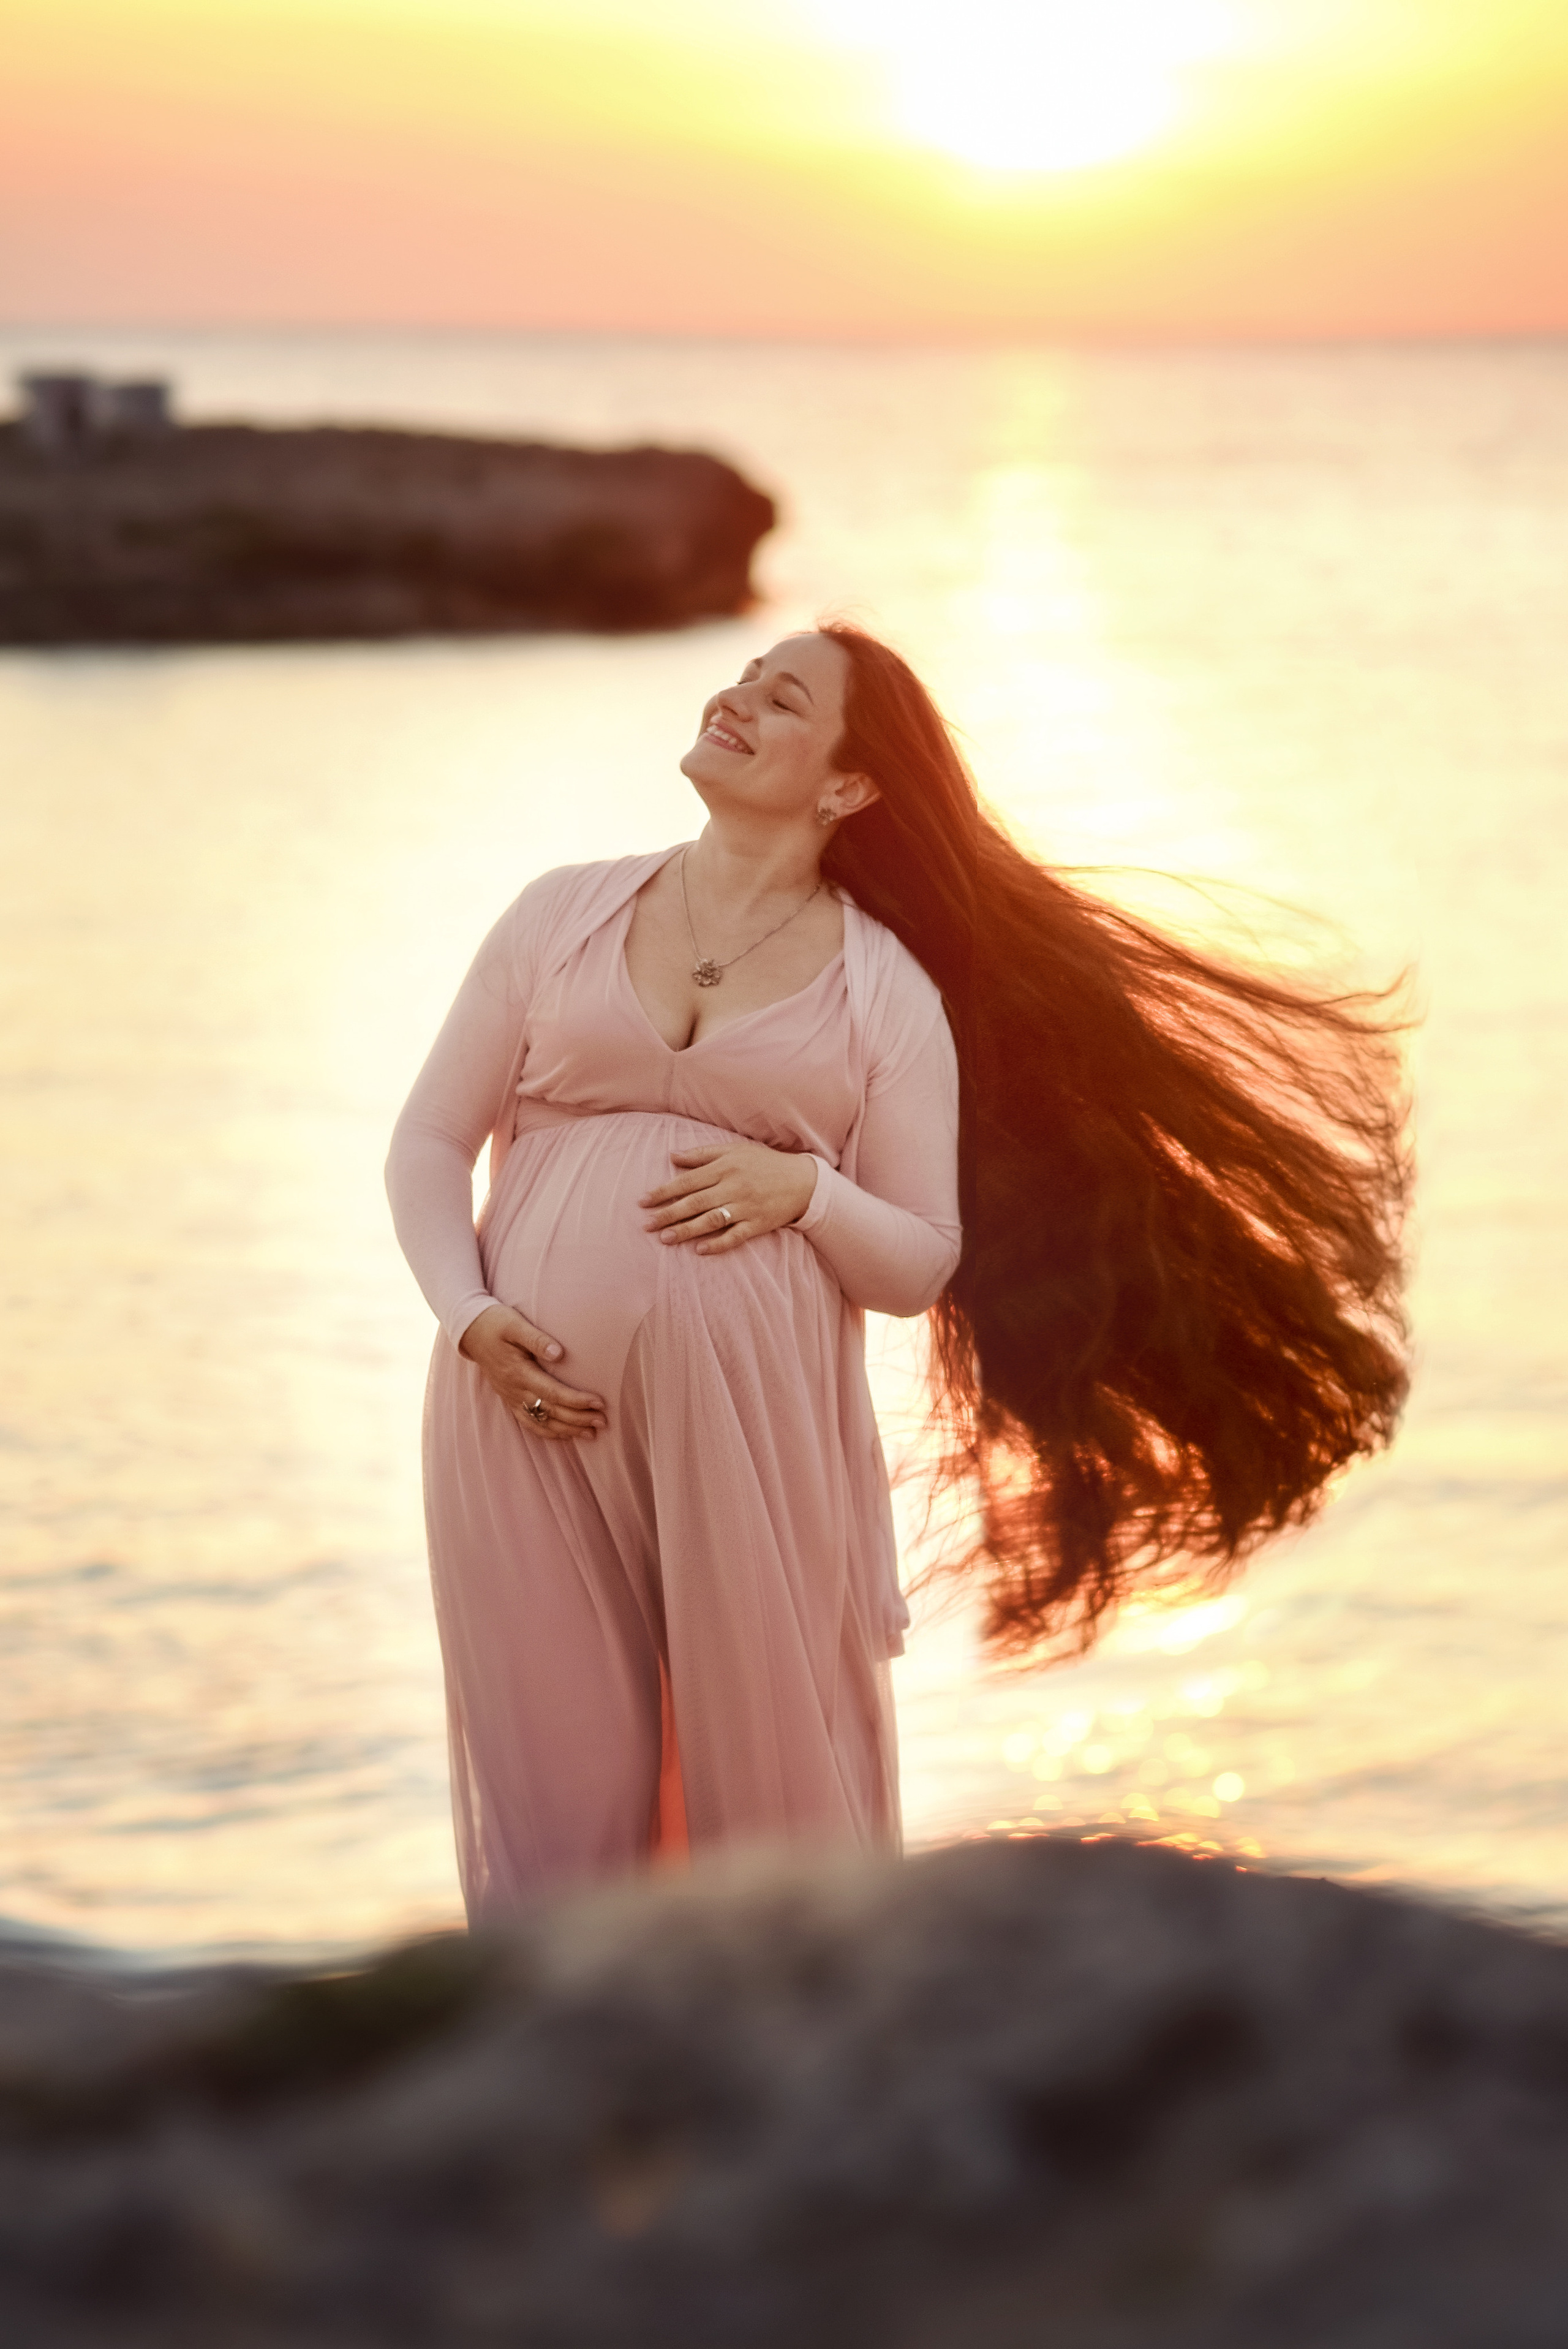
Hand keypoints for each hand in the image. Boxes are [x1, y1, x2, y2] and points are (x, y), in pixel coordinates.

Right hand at [458, 1302, 606, 1442]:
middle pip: (551, 1411)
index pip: (553, 1393)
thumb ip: (536, 1339)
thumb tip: (559, 1354)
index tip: (599, 1403)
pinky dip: (548, 1432)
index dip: (577, 1401)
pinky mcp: (509, 1399)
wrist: (471, 1330)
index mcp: (518, 1373)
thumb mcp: (514, 1324)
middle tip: (603, 1422)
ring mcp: (511, 1397)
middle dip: (578, 1419)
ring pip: (541, 1422)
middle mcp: (514, 1390)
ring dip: (567, 1430)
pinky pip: (529, 1422)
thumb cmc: (496, 1323)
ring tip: (591, 1434)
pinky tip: (565, 1435)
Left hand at [639, 1141, 816, 1254]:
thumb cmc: (765, 1163)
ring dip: (686, 1230)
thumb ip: (703, 1154)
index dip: (664, 1192)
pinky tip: (699, 1250)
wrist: (803, 1181)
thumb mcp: (735, 1151)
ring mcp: (746, 1207)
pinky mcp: (758, 1225)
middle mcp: (733, 1187)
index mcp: (725, 1167)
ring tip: (665, 1238)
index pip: (687, 1181)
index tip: (643, 1201)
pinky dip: (717, 1244)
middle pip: (695, 1202)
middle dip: (668, 1214)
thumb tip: (672, 1156)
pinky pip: (735, 1237)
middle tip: (646, 1225)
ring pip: (711, 1221)